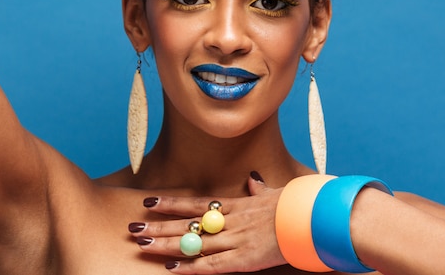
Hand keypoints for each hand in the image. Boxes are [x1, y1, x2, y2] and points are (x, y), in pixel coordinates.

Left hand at [129, 174, 285, 273]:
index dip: (171, 203)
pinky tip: (170, 269)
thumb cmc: (295, 205)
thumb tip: (252, 179)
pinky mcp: (244, 259)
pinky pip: (212, 265)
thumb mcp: (273, 193)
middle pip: (187, 224)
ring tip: (141, 244)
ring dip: (166, 245)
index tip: (149, 201)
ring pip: (193, 243)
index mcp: (236, 205)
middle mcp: (230, 221)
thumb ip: (258, 189)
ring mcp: (236, 240)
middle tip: (132, 228)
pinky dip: (190, 268)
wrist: (312, 217)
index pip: (196, 203)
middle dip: (158, 227)